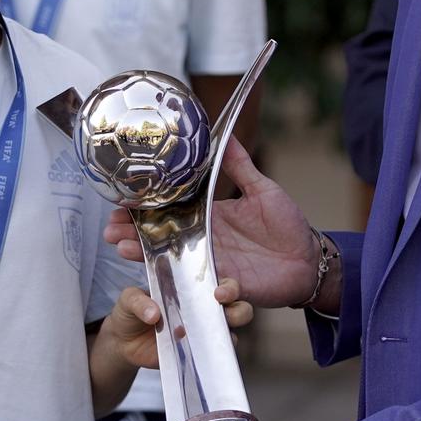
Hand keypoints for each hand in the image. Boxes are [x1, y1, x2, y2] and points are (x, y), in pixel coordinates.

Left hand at [100, 281, 254, 370]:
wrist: (124, 343)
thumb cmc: (130, 312)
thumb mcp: (128, 300)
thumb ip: (139, 301)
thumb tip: (153, 313)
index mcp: (192, 288)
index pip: (219, 281)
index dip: (227, 285)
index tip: (218, 291)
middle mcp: (204, 308)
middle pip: (237, 305)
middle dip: (238, 307)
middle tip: (222, 307)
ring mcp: (204, 332)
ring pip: (232, 330)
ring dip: (231, 330)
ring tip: (217, 330)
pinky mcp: (199, 352)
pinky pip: (216, 353)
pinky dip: (215, 352)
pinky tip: (206, 350)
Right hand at [104, 138, 317, 308]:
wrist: (310, 259)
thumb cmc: (287, 224)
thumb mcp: (262, 189)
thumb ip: (240, 165)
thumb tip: (226, 131)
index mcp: (209, 216)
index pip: (169, 211)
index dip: (144, 209)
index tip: (120, 202)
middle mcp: (205, 241)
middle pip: (162, 239)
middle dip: (133, 236)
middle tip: (110, 231)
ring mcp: (214, 264)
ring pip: (175, 263)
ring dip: (148, 259)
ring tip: (125, 251)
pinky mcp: (230, 285)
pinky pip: (212, 288)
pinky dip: (204, 288)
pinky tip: (188, 282)